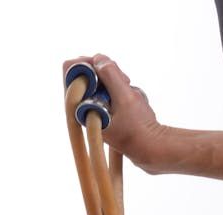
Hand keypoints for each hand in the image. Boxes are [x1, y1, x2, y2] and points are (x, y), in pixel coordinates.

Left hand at [62, 54, 165, 171]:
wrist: (151, 147)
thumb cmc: (138, 128)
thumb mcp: (126, 98)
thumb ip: (111, 76)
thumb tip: (98, 59)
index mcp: (81, 107)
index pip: (70, 72)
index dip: (88, 63)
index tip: (107, 67)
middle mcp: (84, 107)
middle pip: (87, 72)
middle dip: (107, 72)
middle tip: (125, 81)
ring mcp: (95, 108)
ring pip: (101, 78)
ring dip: (118, 81)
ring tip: (131, 94)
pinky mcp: (106, 108)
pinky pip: (111, 87)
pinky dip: (123, 88)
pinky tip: (132, 100)